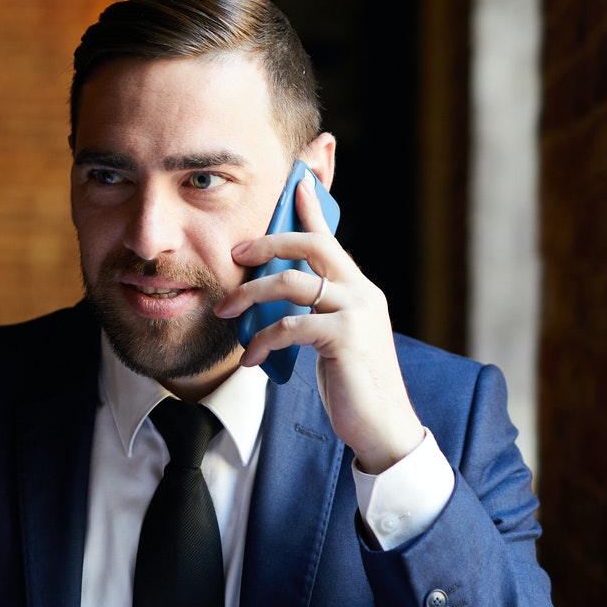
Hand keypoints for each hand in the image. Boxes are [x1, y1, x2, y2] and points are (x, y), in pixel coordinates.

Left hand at [215, 170, 425, 473]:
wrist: (381, 425)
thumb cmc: (351, 382)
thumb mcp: (331, 337)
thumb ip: (313, 310)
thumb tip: (273, 294)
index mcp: (359, 289)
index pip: (331, 239)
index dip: (313, 208)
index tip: (296, 180)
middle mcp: (362, 293)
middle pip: (312, 245)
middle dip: (268, 243)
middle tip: (235, 254)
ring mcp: (357, 313)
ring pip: (292, 283)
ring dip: (250, 296)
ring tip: (225, 313)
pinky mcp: (345, 338)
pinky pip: (291, 326)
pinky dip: (262, 340)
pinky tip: (248, 359)